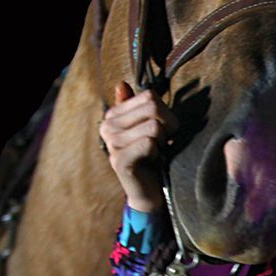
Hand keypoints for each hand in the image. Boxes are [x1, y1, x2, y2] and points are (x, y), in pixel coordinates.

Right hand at [98, 79, 175, 212]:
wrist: (147, 191)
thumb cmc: (151, 156)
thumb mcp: (146, 127)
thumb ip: (136, 106)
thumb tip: (121, 84)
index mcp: (113, 115)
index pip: (149, 96)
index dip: (165, 112)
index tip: (162, 130)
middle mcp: (107, 126)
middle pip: (153, 108)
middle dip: (167, 126)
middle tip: (162, 142)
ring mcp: (111, 143)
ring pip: (153, 126)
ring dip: (162, 141)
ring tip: (155, 151)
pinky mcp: (119, 160)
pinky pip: (149, 143)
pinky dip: (157, 152)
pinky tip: (151, 160)